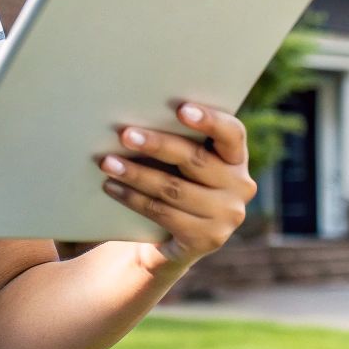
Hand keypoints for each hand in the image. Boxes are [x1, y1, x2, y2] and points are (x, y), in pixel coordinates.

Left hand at [97, 102, 257, 272]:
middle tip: (126, 135)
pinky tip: (112, 187)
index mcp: (237, 157)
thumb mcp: (184, 162)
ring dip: (136, 174)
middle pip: (196, 160)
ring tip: (108, 163)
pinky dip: (133, 199)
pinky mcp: (207, 239)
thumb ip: (178, 141)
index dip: (209, 120)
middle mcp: (240, 186)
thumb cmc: (176, 181)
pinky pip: (164, 213)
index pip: (232, 133)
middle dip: (157, 145)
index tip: (181, 109)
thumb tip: (138, 121)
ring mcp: (226, 216)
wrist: (174, 238)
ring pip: (174, 189)